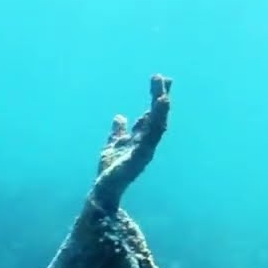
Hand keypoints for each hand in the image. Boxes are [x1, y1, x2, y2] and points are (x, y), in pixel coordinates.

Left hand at [92, 74, 172, 211]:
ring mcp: (144, 150)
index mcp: (141, 137)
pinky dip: (152, 127)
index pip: (152, 113)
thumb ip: (118, 131)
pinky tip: (151, 115)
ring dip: (160, 110)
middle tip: (161, 78)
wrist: (104, 189)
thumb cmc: (110, 170)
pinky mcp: (139, 158)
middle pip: (156, 116)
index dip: (156, 97)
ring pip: (156, 126)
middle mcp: (146, 142)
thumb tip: (120, 116)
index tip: (159, 79)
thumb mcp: (113, 144)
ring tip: (163, 94)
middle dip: (159, 97)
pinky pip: (148, 140)